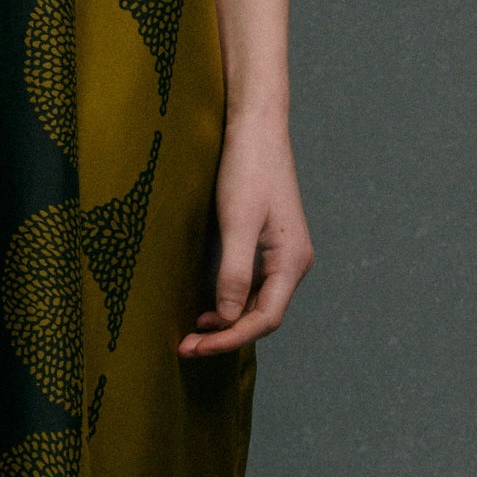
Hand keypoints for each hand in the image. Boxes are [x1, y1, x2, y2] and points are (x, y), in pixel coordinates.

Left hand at [179, 117, 312, 356]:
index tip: (196, 347)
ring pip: (255, 304)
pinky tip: (205, 308)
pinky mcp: (266, 246)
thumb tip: (226, 317)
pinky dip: (228, 303)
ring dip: (225, 323)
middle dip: (225, 336)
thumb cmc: (248, 169)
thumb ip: (234, 272)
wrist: (256, 129)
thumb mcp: (238, 222)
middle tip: (185, 348)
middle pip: (261, 316)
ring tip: (191, 335)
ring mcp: (280, 256)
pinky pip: (250, 286)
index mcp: (292, 262)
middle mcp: (292, 264)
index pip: (265, 319)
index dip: (230, 338)